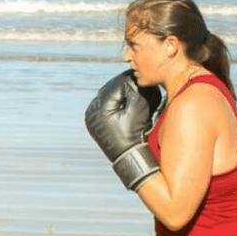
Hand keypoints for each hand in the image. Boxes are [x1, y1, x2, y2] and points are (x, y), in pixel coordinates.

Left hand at [84, 70, 160, 190]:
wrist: (129, 158)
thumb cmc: (136, 133)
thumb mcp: (139, 108)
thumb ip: (137, 89)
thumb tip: (135, 77)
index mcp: (100, 107)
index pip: (118, 84)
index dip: (133, 79)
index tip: (145, 77)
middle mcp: (91, 110)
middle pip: (111, 88)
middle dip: (127, 84)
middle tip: (141, 81)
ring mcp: (91, 116)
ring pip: (107, 95)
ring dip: (121, 92)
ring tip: (136, 90)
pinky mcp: (95, 121)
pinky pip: (105, 105)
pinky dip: (116, 101)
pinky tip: (127, 101)